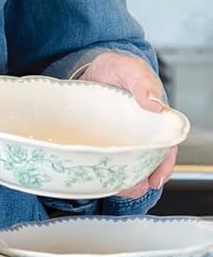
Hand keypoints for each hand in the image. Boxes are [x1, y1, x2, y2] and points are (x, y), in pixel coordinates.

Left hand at [78, 51, 176, 197]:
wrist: (91, 68)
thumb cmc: (115, 69)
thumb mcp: (129, 69)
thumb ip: (142, 81)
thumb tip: (155, 103)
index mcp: (154, 119)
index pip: (165, 146)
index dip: (163, 165)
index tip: (156, 179)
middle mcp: (140, 133)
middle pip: (147, 161)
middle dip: (142, 178)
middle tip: (133, 189)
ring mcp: (120, 138)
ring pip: (128, 164)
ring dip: (125, 178)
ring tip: (117, 188)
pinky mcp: (101, 140)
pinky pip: (107, 159)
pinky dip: (106, 171)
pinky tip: (101, 179)